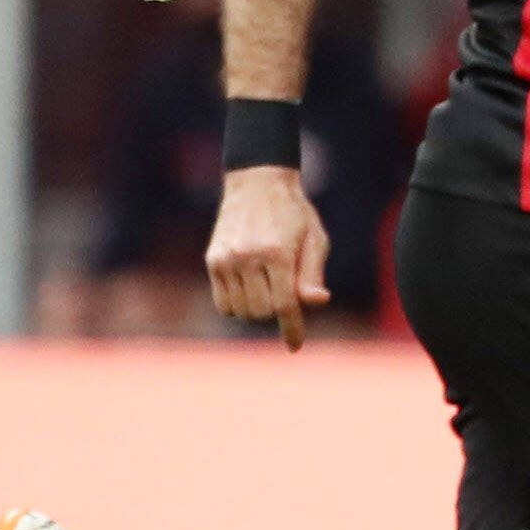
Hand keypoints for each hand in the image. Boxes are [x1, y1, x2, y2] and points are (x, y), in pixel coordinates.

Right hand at [204, 167, 332, 350]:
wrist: (257, 183)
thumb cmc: (294, 214)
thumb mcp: (315, 240)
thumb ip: (312, 274)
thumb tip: (317, 302)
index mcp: (277, 253)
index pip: (284, 304)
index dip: (291, 329)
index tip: (294, 346)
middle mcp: (247, 257)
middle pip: (261, 312)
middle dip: (276, 312)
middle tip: (285, 292)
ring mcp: (226, 260)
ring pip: (241, 311)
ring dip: (257, 310)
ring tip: (268, 286)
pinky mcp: (212, 261)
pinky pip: (223, 303)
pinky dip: (237, 306)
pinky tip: (250, 289)